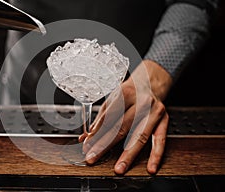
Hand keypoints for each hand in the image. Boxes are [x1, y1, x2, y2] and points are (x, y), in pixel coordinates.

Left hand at [79, 60, 172, 174]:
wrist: (151, 83)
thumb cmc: (128, 93)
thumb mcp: (112, 99)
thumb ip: (100, 118)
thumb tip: (86, 137)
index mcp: (125, 93)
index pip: (109, 116)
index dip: (96, 132)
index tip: (87, 145)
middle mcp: (141, 101)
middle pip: (122, 127)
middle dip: (105, 145)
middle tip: (94, 157)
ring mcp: (154, 111)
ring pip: (140, 136)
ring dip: (128, 155)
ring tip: (119, 168)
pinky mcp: (164, 120)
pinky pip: (160, 140)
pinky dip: (155, 156)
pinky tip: (150, 168)